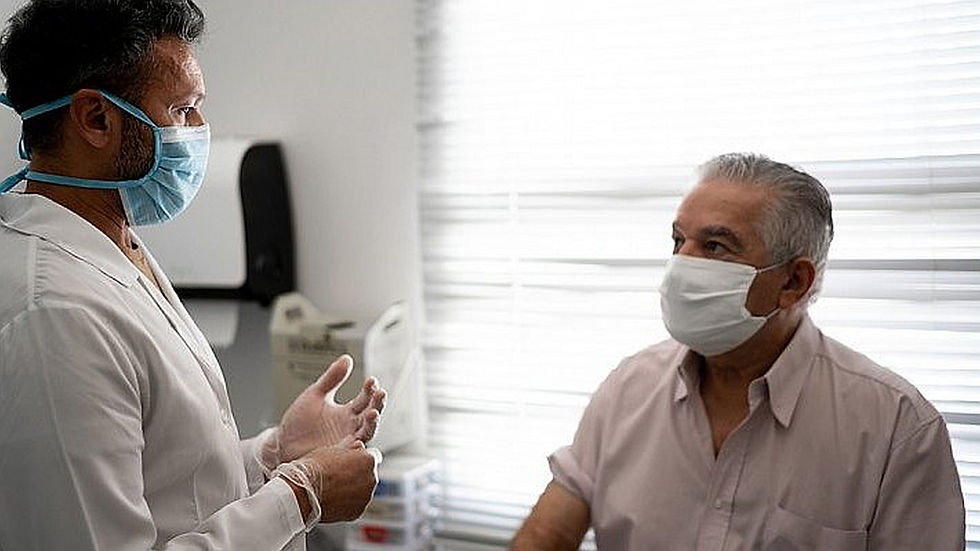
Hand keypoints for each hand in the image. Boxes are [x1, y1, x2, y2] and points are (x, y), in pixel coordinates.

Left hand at [262, 355, 385, 470]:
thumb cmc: (299, 422)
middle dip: (377, 404)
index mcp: (348, 412)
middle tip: (380, 393)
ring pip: (366, 433)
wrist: (282, 445)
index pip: (365, 398)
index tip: (371, 380)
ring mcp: (346, 443)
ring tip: (372, 413)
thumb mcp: (315, 395)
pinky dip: (357, 449)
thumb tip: (347, 358)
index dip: (370, 389)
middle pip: (371, 415)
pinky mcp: (337, 456)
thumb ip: (332, 379)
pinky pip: (351, 454)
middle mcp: (351, 428)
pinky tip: (358, 442)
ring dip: (372, 424)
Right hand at [277, 438, 380, 523]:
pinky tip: (334, 499)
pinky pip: (356, 505)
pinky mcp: (358, 512)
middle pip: (367, 475)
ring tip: (333, 489)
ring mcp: (366, 497)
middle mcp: (371, 478)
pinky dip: (348, 504)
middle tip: (337, 477)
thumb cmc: (315, 468)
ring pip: (362, 491)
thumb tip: (358, 446)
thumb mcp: (333, 449)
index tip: (346, 464)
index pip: (369, 457)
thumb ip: (351, 448)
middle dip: (356, 475)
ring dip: (353, 490)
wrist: (303, 492)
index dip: (356, 460)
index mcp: (368, 460)